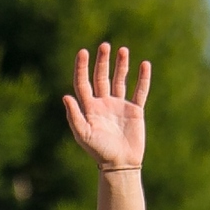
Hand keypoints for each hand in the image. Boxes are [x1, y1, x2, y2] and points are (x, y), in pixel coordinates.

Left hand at [62, 42, 149, 169]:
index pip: (83, 83)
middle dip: (102, 61)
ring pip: (120, 80)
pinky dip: (142, 78)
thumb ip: (75, 116)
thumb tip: (66, 96)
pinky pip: (140, 91)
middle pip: (101, 77)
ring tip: (122, 50)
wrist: (121, 164)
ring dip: (121, 65)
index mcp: (89, 108)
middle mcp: (103, 104)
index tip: (83, 52)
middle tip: (105, 45)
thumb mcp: (84, 134)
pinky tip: (144, 64)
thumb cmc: (100, 151)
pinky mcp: (135, 111)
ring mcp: (119, 106)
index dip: (82, 67)